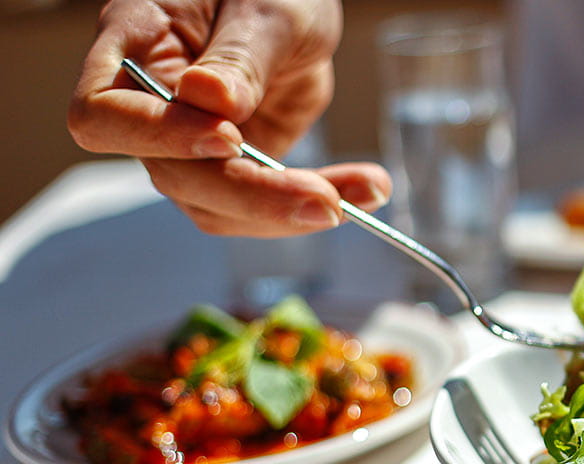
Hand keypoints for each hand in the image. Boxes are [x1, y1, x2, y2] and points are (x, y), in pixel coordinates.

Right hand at [68, 0, 389, 236]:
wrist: (301, 2)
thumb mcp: (268, 8)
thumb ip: (240, 56)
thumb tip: (208, 101)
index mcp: (137, 44)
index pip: (104, 114)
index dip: (158, 136)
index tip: (229, 137)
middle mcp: (153, 102)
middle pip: (173, 175)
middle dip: (253, 196)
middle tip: (326, 202)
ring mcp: (194, 139)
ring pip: (217, 205)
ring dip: (291, 212)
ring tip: (368, 189)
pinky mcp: (240, 161)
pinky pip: (265, 202)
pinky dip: (316, 201)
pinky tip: (368, 188)